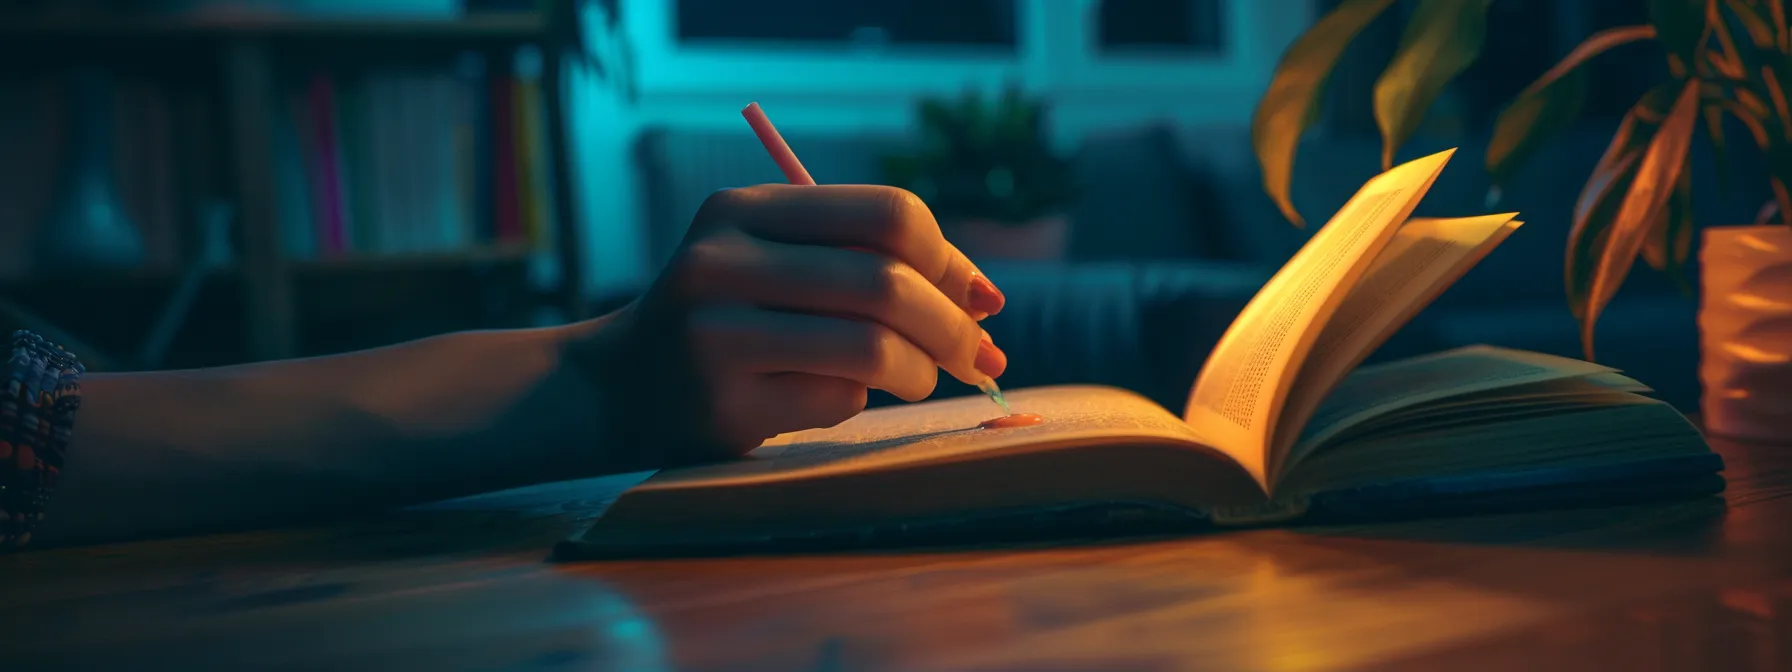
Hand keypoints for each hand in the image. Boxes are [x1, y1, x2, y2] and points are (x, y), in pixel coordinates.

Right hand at [570, 184, 1008, 465]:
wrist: (621, 385)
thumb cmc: (731, 318)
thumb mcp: (781, 262)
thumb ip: (872, 262)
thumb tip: (987, 300)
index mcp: (744, 209)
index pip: (886, 214)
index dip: (949, 259)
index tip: (977, 299)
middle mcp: (721, 261)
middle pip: (886, 284)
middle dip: (952, 327)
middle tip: (979, 356)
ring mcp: (715, 335)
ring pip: (871, 348)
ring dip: (920, 371)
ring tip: (919, 380)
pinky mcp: (722, 404)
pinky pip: (837, 400)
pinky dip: (859, 402)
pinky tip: (834, 396)